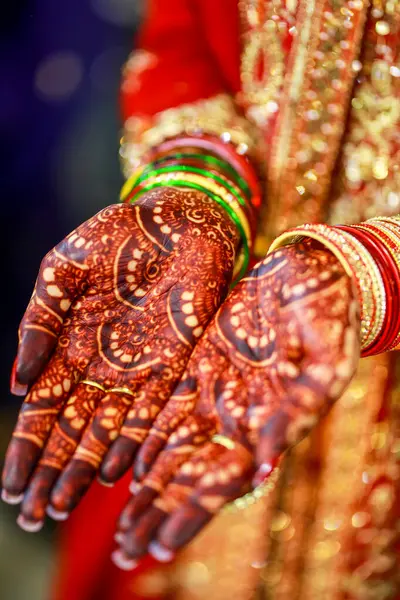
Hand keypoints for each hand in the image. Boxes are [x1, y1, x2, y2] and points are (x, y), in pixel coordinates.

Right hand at [2, 188, 238, 529]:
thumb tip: (15, 383)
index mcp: (69, 345)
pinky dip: (132, 442)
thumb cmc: (115, 237)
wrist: (177, 219)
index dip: (26, 449)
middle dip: (50, 473)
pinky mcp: (174, 364)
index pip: (41, 409)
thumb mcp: (62, 269)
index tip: (10, 487)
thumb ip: (38, 322)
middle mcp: (100, 367)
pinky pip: (150, 411)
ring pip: (105, 432)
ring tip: (63, 507)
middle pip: (70, 432)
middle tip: (32, 515)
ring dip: (84, 470)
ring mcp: (137, 369)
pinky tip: (115, 472)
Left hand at [113, 241, 359, 564]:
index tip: (159, 546)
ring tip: (120, 524)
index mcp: (266, 422)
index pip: (222, 480)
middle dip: (158, 513)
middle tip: (124, 550)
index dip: (191, 514)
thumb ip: (294, 410)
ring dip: (147, 488)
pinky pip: (167, 409)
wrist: (311, 273)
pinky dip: (146, 439)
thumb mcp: (323, 360)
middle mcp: (237, 416)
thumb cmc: (328, 313)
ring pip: (172, 449)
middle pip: (189, 476)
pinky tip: (126, 466)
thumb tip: (264, 462)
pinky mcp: (201, 366)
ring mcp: (216, 393)